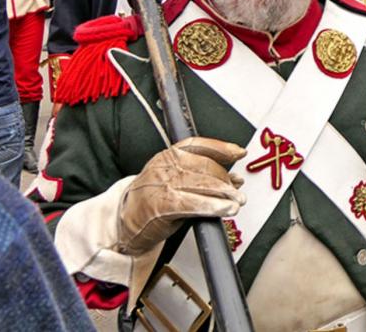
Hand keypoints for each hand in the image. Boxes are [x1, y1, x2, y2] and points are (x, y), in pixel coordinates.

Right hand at [117, 137, 246, 254]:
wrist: (125, 221)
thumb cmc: (153, 199)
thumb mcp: (175, 180)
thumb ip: (202, 176)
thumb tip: (234, 179)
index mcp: (168, 155)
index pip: (199, 145)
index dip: (222, 147)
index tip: (239, 152)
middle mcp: (166, 166)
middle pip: (205, 166)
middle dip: (225, 179)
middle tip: (238, 191)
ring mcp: (163, 185)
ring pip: (202, 184)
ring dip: (224, 194)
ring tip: (236, 201)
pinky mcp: (163, 205)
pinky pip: (193, 203)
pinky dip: (213, 206)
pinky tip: (225, 209)